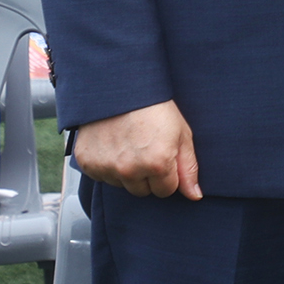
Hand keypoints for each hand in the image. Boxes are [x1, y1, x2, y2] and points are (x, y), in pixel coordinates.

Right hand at [74, 100, 201, 198]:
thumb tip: (194, 195)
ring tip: (130, 144)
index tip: (163, 156)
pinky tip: (114, 145)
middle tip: (146, 149)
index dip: (167, 174)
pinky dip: (108, 165)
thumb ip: (188, 168)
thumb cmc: (155, 107)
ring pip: (122, 185)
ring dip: (127, 171)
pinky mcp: (88, 163)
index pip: (165, 191)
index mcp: (157, 164)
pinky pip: (102, 176)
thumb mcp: (181, 134)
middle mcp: (130, 170)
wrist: (121, 88)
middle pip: (143, 191)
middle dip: (147, 176)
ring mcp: (107, 167)